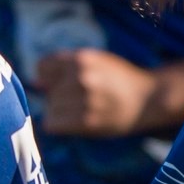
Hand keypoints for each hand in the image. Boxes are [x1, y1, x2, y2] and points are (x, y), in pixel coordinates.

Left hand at [32, 48, 158, 136]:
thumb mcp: (95, 61)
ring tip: (78, 111)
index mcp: (82, 58)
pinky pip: (52, 124)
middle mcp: (81, 77)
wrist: (148, 99)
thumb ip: (66, 67)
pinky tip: (73, 122)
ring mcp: (84, 100)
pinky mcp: (87, 122)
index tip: (57, 82)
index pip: (42, 67)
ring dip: (58, 112)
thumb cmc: (119, 78)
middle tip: (77, 99)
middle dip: (56, 95)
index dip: (47, 76)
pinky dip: (58, 125)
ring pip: (49, 108)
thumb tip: (35, 83)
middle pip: (47, 90)